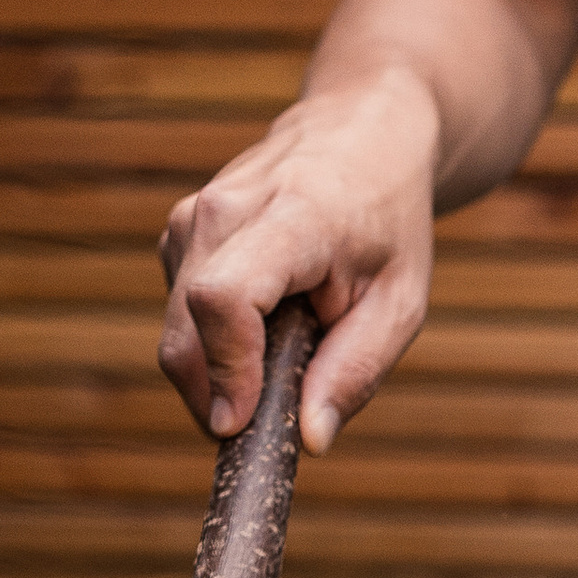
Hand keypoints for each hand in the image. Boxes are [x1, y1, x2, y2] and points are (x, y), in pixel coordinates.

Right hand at [157, 67, 441, 451]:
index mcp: (291, 218)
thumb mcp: (401, 303)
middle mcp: (222, 211)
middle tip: (274, 424)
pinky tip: (265, 323)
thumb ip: (356, 372)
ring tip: (289, 349)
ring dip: (222, 374)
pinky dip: (217, 347)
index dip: (225, 371)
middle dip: (219, 400)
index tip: (242, 423)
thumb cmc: (386, 224)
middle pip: (185, 335)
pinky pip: (181, 321)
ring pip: (177, 337)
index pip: (223, 298)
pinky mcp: (177, 237)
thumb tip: (311, 442)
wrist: (360, 136)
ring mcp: (189, 220)